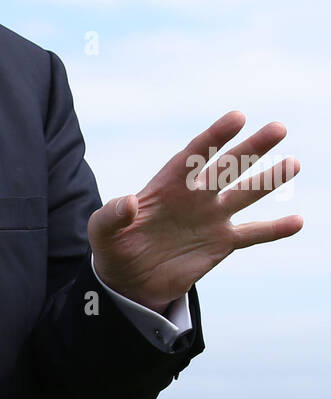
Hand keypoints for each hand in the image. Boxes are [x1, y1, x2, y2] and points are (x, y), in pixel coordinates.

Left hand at [88, 111, 301, 313]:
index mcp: (168, 185)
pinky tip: (298, 222)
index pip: (194, 154)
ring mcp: (211, 217)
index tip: (237, 118)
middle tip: (278, 128)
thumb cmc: (113, 247)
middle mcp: (196, 195)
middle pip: (228, 167)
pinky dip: (274, 230)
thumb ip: (112, 214)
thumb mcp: (102, 232)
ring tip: (293, 163)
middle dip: (252, 149)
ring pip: (246, 193)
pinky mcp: (221, 243)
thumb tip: (130, 202)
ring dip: (269, 180)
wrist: (128, 280)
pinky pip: (253, 234)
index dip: (214, 137)